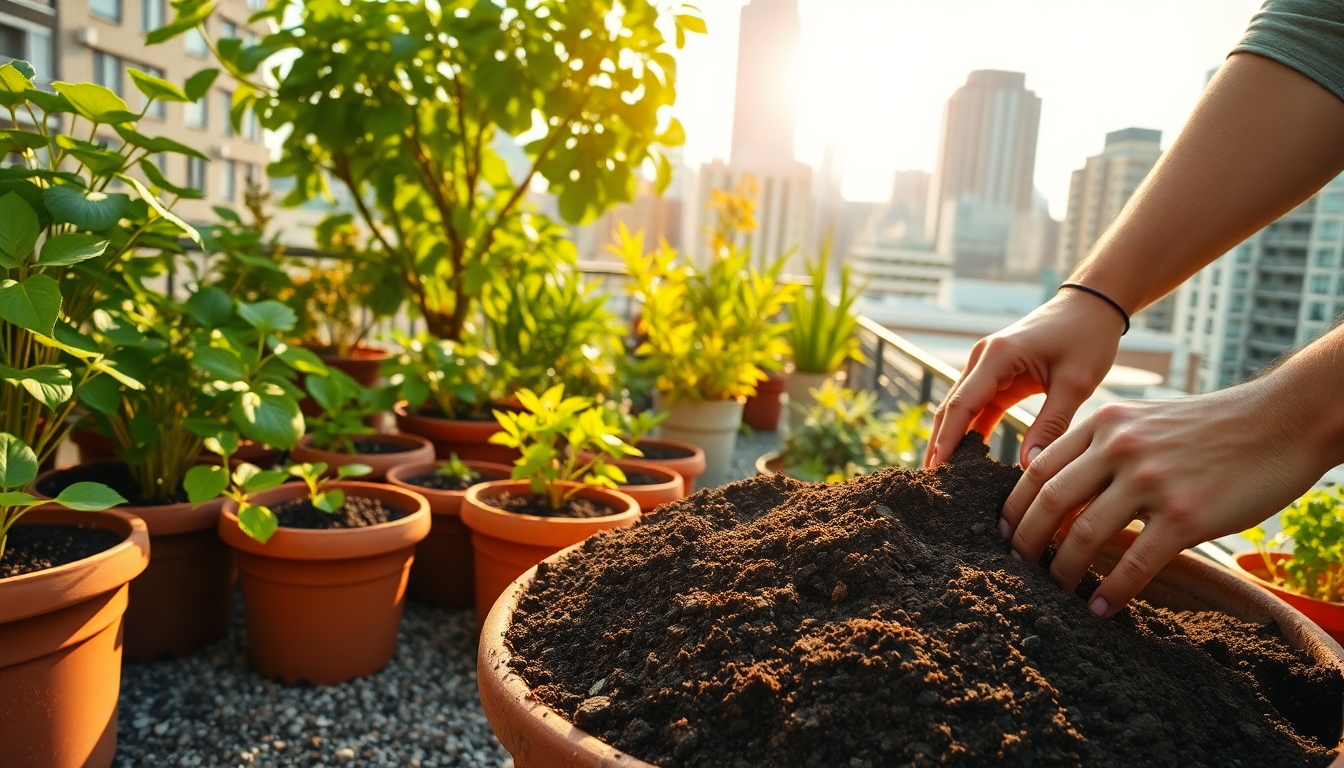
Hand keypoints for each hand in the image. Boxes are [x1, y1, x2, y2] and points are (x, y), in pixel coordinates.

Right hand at [925, 290, 1124, 468]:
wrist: (1091, 306)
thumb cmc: (1087, 338)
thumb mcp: (1076, 384)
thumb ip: (1051, 425)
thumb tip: (1030, 467)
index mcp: (997, 356)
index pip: (961, 404)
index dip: (947, 439)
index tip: (938, 470)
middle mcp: (982, 357)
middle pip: (950, 407)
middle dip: (940, 444)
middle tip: (933, 483)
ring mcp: (986, 365)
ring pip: (959, 408)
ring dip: (952, 439)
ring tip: (946, 476)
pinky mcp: (996, 374)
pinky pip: (977, 406)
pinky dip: (971, 431)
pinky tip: (970, 459)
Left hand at [1000, 380, 1339, 616]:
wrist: (1281, 421)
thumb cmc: (1209, 427)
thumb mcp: (1142, 420)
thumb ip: (1100, 447)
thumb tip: (1060, 487)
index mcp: (1103, 425)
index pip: (1038, 469)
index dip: (1013, 507)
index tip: (1003, 533)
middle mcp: (1119, 448)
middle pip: (1049, 502)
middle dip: (1024, 541)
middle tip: (1016, 567)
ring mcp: (1152, 481)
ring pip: (1084, 535)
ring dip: (1062, 570)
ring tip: (1055, 590)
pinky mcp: (1186, 515)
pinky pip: (1134, 564)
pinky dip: (1111, 592)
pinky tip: (1100, 608)